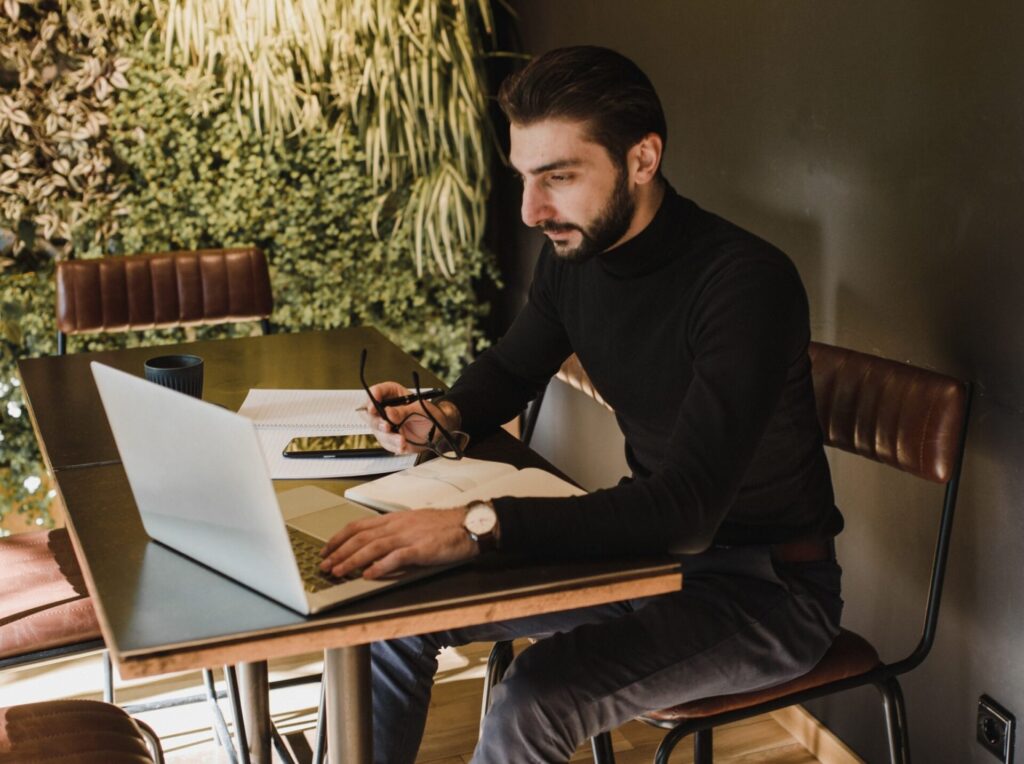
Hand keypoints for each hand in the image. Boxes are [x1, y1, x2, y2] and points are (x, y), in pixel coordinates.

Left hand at [320, 507, 476, 578]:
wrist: (469, 523)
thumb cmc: (444, 526)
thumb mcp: (414, 524)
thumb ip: (395, 533)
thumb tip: (374, 547)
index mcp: (394, 519)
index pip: (358, 526)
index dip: (339, 538)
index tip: (326, 549)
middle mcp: (398, 525)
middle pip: (361, 537)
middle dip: (339, 552)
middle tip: (325, 565)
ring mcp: (409, 536)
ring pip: (374, 547)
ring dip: (353, 560)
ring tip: (339, 572)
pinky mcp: (422, 549)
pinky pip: (397, 557)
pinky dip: (381, 566)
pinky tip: (369, 574)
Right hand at [362, 381, 454, 454]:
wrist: (437, 430)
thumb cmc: (429, 414)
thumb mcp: (419, 409)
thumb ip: (403, 411)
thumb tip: (388, 412)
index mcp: (391, 394)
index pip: (376, 391)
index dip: (372, 398)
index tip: (374, 406)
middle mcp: (384, 408)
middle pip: (369, 413)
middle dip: (376, 421)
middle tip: (386, 426)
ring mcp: (385, 424)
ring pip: (377, 430)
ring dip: (388, 436)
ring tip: (401, 440)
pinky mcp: (388, 438)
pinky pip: (386, 443)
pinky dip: (394, 445)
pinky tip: (403, 445)